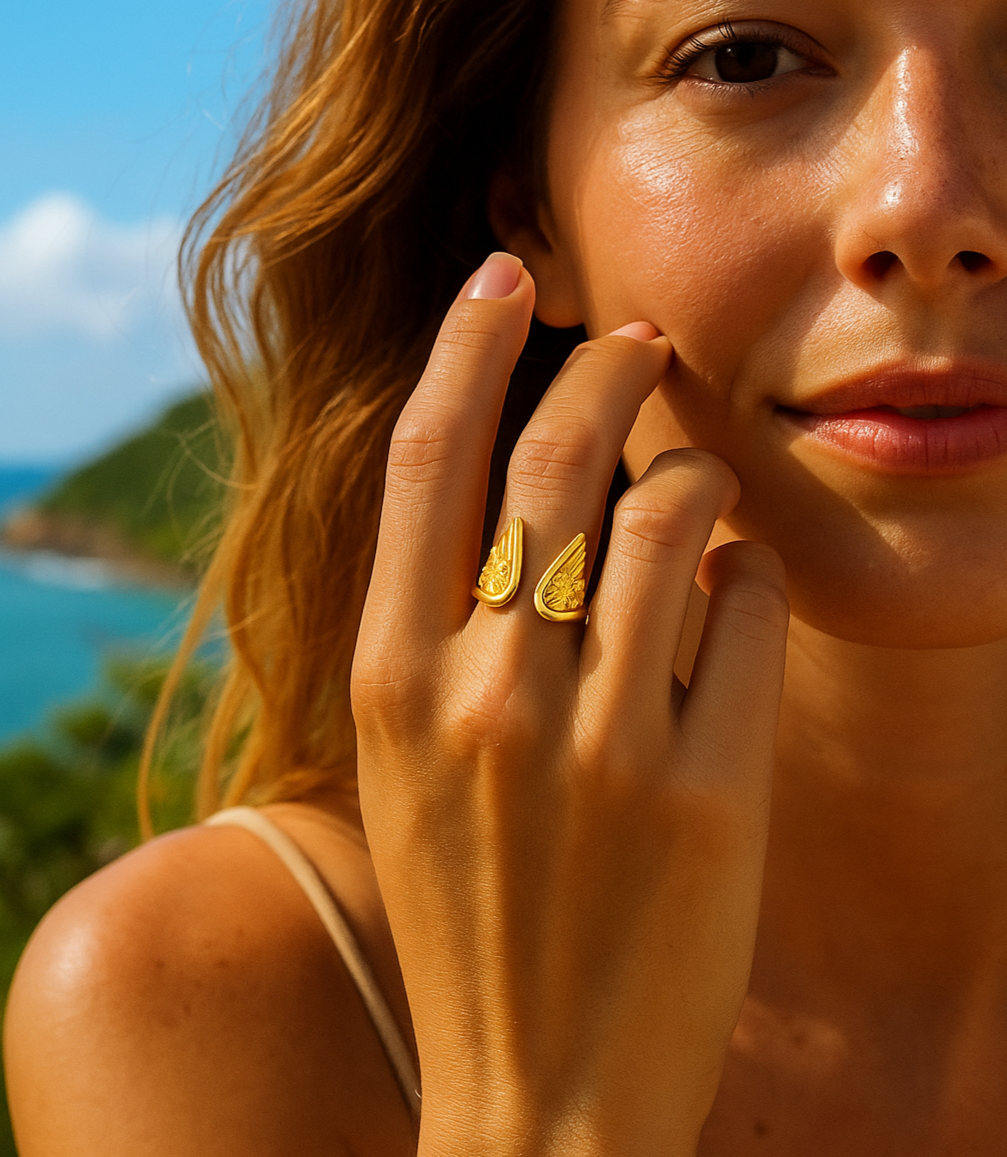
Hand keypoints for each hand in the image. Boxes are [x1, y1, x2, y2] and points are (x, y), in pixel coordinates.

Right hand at [351, 253, 788, 1155]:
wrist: (539, 1093)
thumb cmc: (471, 911)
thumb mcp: (410, 766)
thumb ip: (447, 630)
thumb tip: (537, 499)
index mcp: (391, 681)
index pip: (424, 460)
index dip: (466, 348)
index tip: (505, 278)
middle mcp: (483, 694)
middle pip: (553, 461)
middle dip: (604, 373)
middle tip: (639, 344)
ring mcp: (596, 740)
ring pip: (669, 519)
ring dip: (694, 477)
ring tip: (697, 485)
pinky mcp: (705, 788)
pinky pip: (749, 609)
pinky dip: (752, 576)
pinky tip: (738, 596)